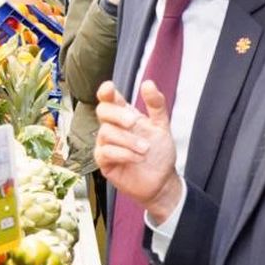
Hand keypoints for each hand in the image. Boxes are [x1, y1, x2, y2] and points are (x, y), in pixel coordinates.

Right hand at [94, 80, 182, 222]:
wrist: (162, 181)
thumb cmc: (160, 154)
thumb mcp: (162, 126)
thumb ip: (156, 105)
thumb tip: (148, 83)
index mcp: (124, 116)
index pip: (109, 99)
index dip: (105, 92)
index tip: (109, 88)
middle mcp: (113, 128)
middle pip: (102, 111)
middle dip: (118, 115)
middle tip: (134, 122)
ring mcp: (106, 145)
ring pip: (106, 133)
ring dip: (128, 140)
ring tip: (146, 149)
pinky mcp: (105, 162)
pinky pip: (106, 152)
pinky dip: (124, 153)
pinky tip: (137, 158)